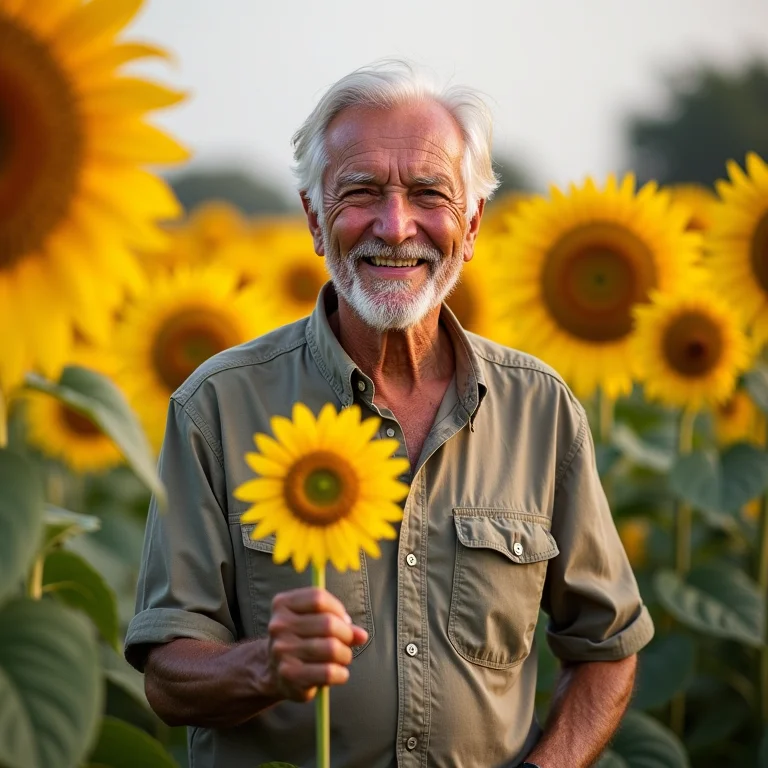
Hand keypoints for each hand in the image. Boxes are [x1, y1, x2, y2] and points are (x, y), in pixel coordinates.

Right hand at [262, 587, 368, 701]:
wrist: (275, 672)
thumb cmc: (301, 641)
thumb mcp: (314, 623)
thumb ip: (339, 622)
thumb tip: (362, 635)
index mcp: (282, 604)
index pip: (318, 598)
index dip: (338, 608)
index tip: (344, 620)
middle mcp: (278, 626)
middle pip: (327, 623)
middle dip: (346, 634)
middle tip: (347, 642)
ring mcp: (282, 651)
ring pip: (331, 648)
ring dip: (345, 655)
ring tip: (343, 658)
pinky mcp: (289, 675)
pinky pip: (328, 672)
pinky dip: (341, 674)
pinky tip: (340, 674)